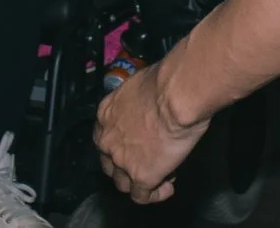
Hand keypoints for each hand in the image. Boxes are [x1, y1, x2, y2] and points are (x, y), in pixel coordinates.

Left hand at [95, 55, 206, 204]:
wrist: (175, 96)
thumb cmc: (164, 82)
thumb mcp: (139, 86)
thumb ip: (136, 101)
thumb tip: (148, 104)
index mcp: (105, 115)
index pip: (105, 137)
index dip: (120, 144)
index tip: (138, 143)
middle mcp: (107, 140)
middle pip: (110, 164)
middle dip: (126, 166)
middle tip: (149, 160)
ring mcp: (122, 161)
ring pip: (123, 184)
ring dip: (138, 182)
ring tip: (161, 176)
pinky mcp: (141, 176)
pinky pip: (142, 196)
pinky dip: (155, 194)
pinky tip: (167, 188)